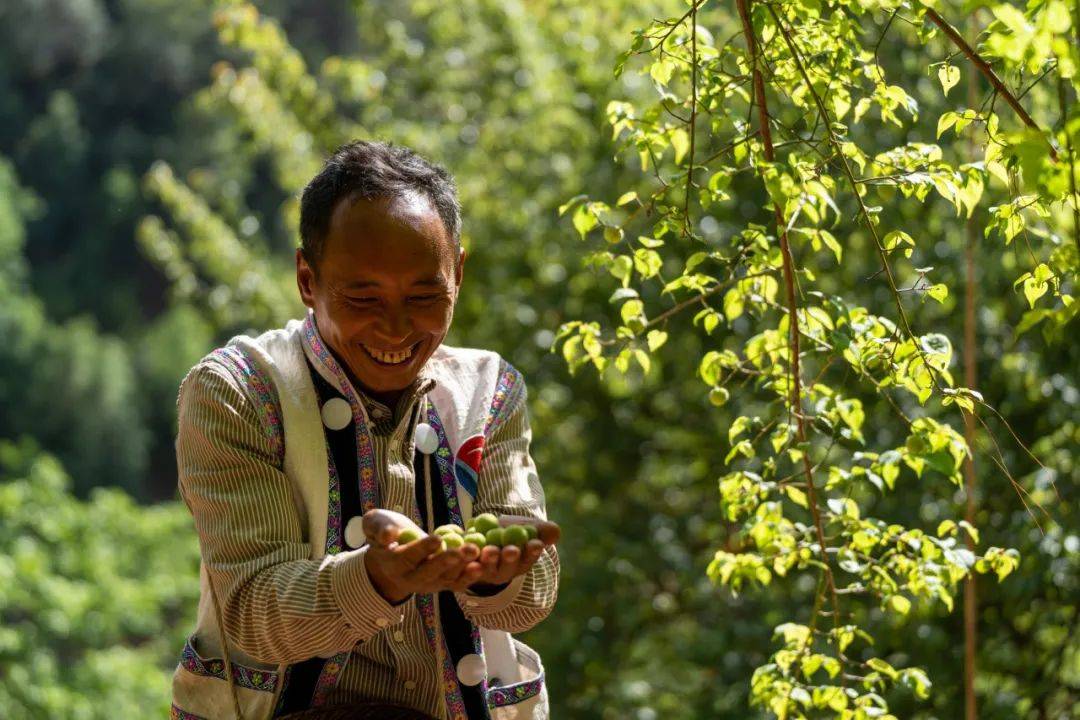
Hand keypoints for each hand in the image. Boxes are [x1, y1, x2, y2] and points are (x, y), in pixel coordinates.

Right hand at [361, 509, 484, 603]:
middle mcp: (411, 579)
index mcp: (394, 564)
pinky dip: (470, 576)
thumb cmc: (385, 533)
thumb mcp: (375, 525)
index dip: (422, 549)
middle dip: (449, 561)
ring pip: (447, 579)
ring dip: (464, 568)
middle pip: (430, 572)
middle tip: (467, 549)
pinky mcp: (443, 583)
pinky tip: (483, 565)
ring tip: (479, 553)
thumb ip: (379, 528)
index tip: (437, 538)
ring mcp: (429, 583)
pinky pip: (457, 583)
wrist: (392, 553)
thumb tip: (388, 535)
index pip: (408, 557)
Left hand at [466, 514, 560, 591]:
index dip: (531, 553)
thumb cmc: (512, 530)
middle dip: (509, 559)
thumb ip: (543, 530)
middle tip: (511, 550)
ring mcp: (483, 572)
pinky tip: (466, 549)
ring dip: (487, 561)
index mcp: (521, 563)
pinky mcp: (464, 567)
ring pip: (485, 569)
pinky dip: (465, 557)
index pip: (528, 559)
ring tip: (489, 550)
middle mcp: (502, 572)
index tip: (535, 544)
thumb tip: (554, 532)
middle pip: (506, 568)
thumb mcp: (529, 527)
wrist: (485, 531)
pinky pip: (464, 565)